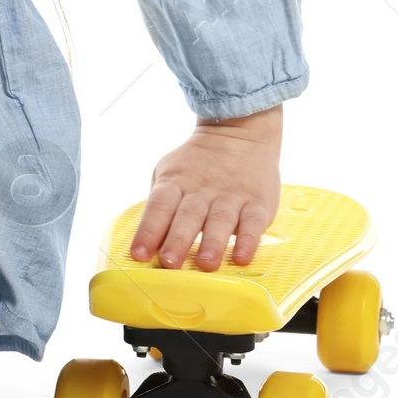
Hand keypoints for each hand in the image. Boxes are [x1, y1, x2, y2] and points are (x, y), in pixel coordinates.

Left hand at [129, 105, 281, 270]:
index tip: (139, 254)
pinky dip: (248, 240)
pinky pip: (253, 223)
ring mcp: (231, 195)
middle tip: (169, 263)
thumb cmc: (197, 165)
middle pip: (187, 216)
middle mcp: (201, 189)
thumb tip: (148, 243)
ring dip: (212, 244)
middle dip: (177, 241)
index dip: (148, 231)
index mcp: (175, 182)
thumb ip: (161, 206)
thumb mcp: (170, 174)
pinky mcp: (258, 202)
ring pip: (220, 220)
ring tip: (205, 264)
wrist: (239, 133)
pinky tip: (242, 257)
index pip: (158, 207)